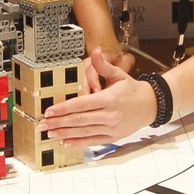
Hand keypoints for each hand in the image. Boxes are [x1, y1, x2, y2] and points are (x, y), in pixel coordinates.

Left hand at [41, 48, 155, 145]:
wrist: (151, 105)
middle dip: (59, 123)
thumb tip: (95, 51)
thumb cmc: (132, 90)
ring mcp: (111, 128)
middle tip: (42, 124)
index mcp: (109, 98)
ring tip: (50, 133)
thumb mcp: (119, 75)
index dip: (64, 108)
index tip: (50, 111)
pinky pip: (92, 140)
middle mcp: (110, 115)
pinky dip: (78, 142)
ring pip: (84, 132)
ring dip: (65, 133)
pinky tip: (65, 141)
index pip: (82, 104)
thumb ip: (103, 65)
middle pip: (79, 120)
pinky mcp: (113, 137)